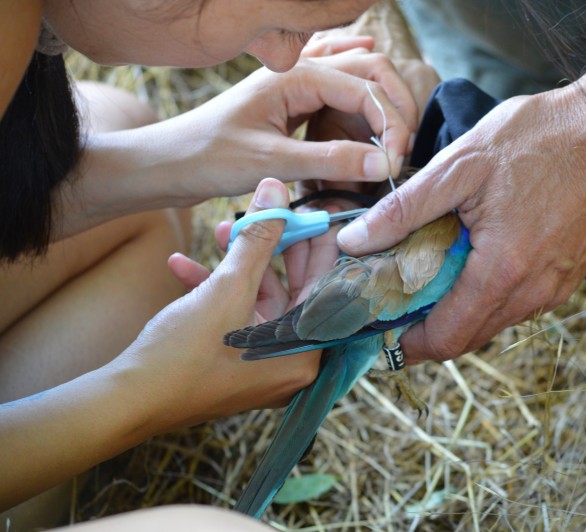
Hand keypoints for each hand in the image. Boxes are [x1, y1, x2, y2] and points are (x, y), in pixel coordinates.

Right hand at [118, 178, 339, 431]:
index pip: (326, 289)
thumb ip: (258, 238)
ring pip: (259, 300)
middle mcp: (289, 364)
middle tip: (272, 213)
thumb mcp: (227, 288)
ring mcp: (260, 366)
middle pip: (293, 291)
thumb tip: (276, 192)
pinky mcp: (231, 362)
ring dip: (238, 264)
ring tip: (221, 229)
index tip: (312, 212)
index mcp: (305, 355)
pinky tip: (180, 264)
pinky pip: (234, 317)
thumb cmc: (184, 353)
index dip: (318, 244)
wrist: (127, 399)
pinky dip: (213, 291)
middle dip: (274, 248)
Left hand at [152, 49, 418, 203]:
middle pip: (370, 70)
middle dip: (395, 107)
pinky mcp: (291, 106)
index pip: (365, 87)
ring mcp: (295, 86)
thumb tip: (384, 163)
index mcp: (294, 76)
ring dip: (381, 106)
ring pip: (357, 80)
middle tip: (405, 149)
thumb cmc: (205, 158)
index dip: (390, 122)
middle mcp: (298, 71)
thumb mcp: (269, 162)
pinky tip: (368, 123)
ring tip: (394, 144)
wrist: (165, 165)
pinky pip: (337, 96)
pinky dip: (360, 106)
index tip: (397, 161)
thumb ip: (329, 160)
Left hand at [336, 84, 585, 362]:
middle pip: (468, 338)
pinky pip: (518, 304)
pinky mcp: (567, 277)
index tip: (379, 327)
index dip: (407, 344)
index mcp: (502, 270)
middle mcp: (533, 292)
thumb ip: (403, 210)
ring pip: (493, 322)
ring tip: (428, 275)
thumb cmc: (540, 137)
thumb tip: (353, 241)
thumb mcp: (460, 165)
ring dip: (457, 310)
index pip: (446, 338)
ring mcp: (556, 288)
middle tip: (396, 299)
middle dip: (427, 328)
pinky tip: (471, 261)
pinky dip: (487, 295)